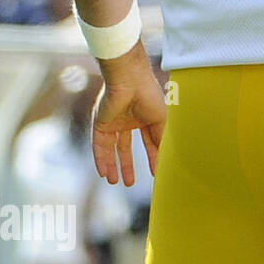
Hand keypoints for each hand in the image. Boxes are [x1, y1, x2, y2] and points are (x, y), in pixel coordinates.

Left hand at [92, 49, 165, 185]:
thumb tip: (164, 159)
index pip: (147, 143)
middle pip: (126, 149)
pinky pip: (99, 146)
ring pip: (111, 149)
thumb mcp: (160, 122)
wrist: (130, 81)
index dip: (151, 158)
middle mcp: (127, 122)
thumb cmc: (149, 96)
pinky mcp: (100, 124)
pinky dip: (101, 159)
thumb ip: (160, 140)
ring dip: (113, 165)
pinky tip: (103, 172)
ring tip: (115, 181)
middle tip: (130, 183)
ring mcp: (113, 124)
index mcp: (144, 119)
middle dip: (127, 165)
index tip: (154, 173)